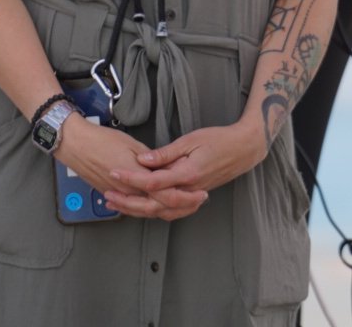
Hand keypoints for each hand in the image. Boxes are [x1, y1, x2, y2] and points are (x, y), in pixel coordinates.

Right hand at [52, 118, 204, 220]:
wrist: (75, 144)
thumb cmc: (102, 140)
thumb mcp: (132, 144)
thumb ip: (151, 159)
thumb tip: (164, 167)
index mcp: (136, 178)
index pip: (165, 193)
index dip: (185, 195)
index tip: (199, 193)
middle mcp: (127, 191)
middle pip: (157, 206)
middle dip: (180, 206)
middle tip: (196, 202)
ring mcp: (117, 194)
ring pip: (144, 210)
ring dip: (164, 209)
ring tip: (181, 206)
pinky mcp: (108, 193)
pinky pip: (131, 206)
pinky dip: (145, 208)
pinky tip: (153, 205)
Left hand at [104, 120, 267, 219]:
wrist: (244, 149)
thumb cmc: (219, 140)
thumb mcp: (191, 140)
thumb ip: (166, 153)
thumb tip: (143, 160)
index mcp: (187, 174)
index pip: (152, 182)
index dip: (130, 178)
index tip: (113, 172)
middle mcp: (188, 189)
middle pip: (153, 204)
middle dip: (127, 201)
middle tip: (108, 194)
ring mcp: (191, 195)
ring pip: (160, 212)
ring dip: (137, 209)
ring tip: (118, 203)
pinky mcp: (193, 196)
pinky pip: (171, 211)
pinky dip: (154, 212)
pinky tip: (141, 207)